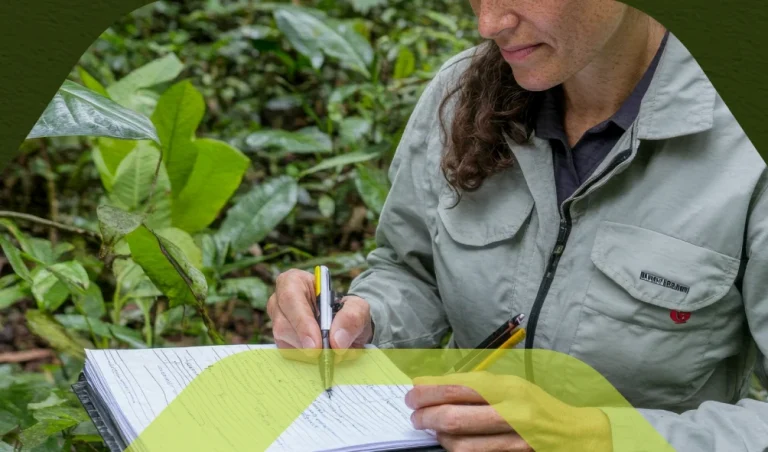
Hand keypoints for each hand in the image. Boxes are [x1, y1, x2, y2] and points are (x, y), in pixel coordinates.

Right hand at [266, 269, 373, 361]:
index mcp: (294, 282)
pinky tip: (320, 353)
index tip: (316, 345)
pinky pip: (288, 354)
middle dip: (305, 342)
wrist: (346, 327)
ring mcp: (277, 322)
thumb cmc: (347, 311)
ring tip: (329, 350)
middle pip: (282, 324)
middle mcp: (279, 301)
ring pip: (284, 341)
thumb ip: (351, 318)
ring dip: (307, 351)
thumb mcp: (358, 308)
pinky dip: (306, 358)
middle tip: (325, 355)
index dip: (302, 322)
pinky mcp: (280, 341)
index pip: (290, 298)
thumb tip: (337, 341)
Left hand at [405, 372, 611, 451]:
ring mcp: (515, 439)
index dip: (428, 391)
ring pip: (460, 444)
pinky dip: (456, 451)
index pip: (458, 386)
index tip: (413, 394)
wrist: (579, 434)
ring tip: (432, 430)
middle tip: (415, 416)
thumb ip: (475, 386)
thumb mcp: (511, 387)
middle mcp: (512, 411)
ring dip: (438, 437)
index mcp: (509, 387)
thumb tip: (431, 384)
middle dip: (426, 416)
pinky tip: (451, 443)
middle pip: (454, 416)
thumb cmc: (539, 407)